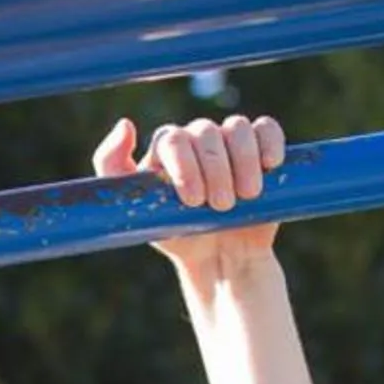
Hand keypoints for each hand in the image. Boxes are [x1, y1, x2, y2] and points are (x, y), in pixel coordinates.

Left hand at [94, 113, 286, 276]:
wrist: (219, 260)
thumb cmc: (176, 234)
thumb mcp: (135, 209)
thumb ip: (113, 167)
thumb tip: (126, 124)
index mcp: (168, 147)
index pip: (172, 139)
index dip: (184, 166)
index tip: (192, 201)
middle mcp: (199, 138)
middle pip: (205, 133)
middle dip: (214, 170)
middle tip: (219, 206)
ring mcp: (230, 142)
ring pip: (237, 128)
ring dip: (243, 161)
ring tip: (245, 195)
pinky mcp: (261, 149)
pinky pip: (266, 129)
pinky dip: (270, 142)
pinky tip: (270, 164)